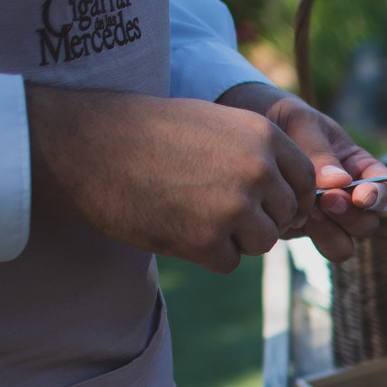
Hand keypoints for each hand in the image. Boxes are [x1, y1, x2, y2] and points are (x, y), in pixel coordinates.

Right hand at [28, 84, 315, 272]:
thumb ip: (257, 153)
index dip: (283, 194)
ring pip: (262, 242)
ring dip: (233, 238)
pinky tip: (173, 226)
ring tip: (189, 212)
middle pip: (285, 215)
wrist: (81, 145)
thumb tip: (295, 194)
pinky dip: (204, 253)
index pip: (305, 181)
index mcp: (264, 135)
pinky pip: (229, 261)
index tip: (256, 197)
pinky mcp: (208, 242)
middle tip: (211, 205)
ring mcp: (236, 208)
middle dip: (257, 217)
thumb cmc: (143, 131)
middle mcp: (259, 170)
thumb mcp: (212, 124)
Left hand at [218, 83, 386, 261]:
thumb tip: (340, 184)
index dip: (382, 197)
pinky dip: (312, 237)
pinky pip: (320, 245)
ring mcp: (325, 217)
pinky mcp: (302, 229)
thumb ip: (319, 152)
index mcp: (358, 167)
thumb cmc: (278, 117)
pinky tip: (291, 217)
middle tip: (326, 201)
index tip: (361, 195)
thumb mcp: (301, 122)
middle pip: (369, 223)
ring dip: (334, 234)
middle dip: (351, 216)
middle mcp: (347, 196)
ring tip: (310, 213)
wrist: (239, 122)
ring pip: (347, 243)